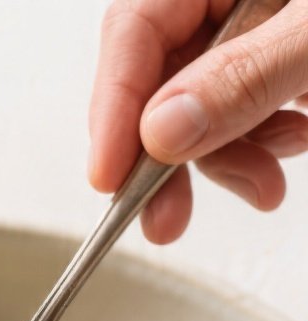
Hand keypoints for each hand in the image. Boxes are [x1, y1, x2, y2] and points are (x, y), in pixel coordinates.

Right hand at [89, 0, 307, 241]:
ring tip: (264, 185)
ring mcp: (250, 25)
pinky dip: (256, 145)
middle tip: (163, 219)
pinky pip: (239, 110)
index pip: (136, 27)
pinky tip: (287, 145)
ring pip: (198, 107)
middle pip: (159, 77)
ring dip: (224, 160)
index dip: (115, 106)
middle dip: (166, 157)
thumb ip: (245, 76)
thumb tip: (163, 130)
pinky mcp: (271, 59)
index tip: (109, 176)